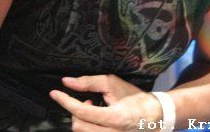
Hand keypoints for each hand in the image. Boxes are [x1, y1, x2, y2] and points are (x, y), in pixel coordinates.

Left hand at [49, 75, 163, 130]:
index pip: (82, 112)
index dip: (65, 101)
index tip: (55, 93)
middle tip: (86, 102)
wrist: (155, 116)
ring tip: (92, 110)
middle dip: (75, 112)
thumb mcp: (113, 84)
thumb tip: (67, 82)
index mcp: (115, 118)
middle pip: (79, 127)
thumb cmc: (135, 98)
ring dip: (81, 121)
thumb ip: (89, 82)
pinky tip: (95, 121)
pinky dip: (87, 128)